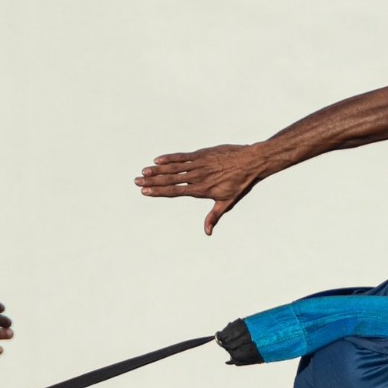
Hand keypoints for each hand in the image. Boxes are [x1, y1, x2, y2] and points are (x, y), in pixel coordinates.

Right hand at [134, 143, 268, 234]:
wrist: (251, 162)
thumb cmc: (240, 183)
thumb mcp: (227, 202)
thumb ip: (214, 216)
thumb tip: (207, 232)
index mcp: (202, 190)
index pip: (175, 192)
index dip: (159, 192)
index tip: (145, 192)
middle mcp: (198, 177)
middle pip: (170, 179)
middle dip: (152, 182)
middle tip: (137, 182)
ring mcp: (199, 164)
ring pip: (174, 168)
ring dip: (157, 170)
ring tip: (143, 172)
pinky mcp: (202, 154)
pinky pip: (182, 156)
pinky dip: (169, 158)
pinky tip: (158, 160)